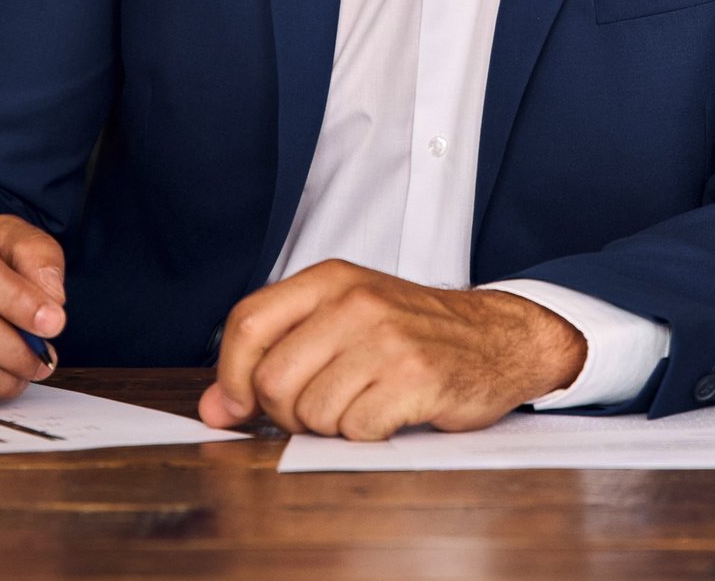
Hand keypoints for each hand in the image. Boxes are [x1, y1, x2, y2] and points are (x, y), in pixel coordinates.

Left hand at [197, 260, 583, 439]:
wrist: (499, 337)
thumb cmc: (414, 333)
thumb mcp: (343, 322)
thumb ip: (276, 354)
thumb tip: (215, 408)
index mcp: (331, 280)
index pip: (248, 323)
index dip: (231, 375)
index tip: (239, 404)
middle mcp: (356, 301)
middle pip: (273, 380)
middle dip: (287, 412)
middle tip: (320, 408)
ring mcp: (388, 338)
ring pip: (312, 413)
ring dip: (332, 426)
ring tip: (364, 404)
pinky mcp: (416, 377)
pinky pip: (357, 430)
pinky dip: (368, 435)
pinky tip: (391, 413)